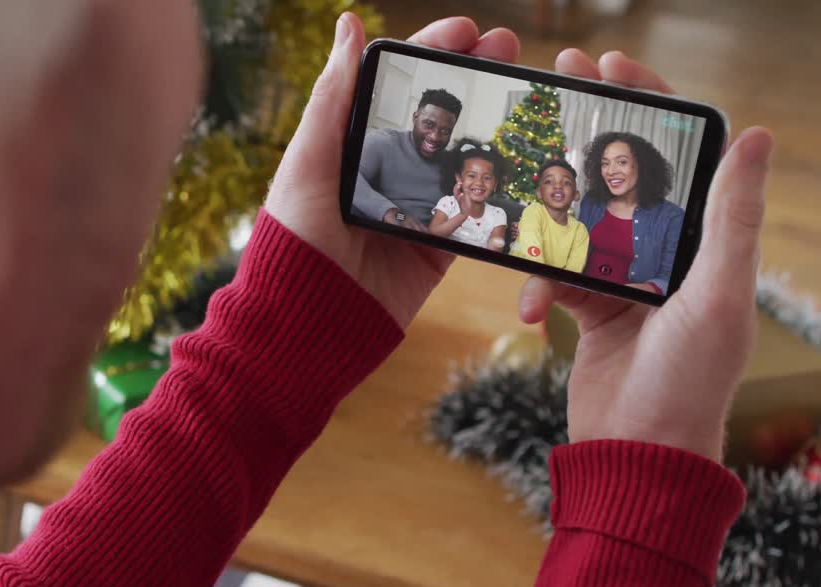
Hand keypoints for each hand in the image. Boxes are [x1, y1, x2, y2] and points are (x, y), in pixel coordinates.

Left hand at [264, 14, 519, 327]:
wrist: (308, 322)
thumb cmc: (295, 238)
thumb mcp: (309, 161)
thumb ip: (334, 97)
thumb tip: (348, 24)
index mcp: (351, 146)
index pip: (397, 87)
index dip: (432, 52)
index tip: (467, 30)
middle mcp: (383, 173)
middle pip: (438, 114)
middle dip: (475, 77)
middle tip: (508, 49)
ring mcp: (413, 209)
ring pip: (462, 156)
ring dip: (494, 123)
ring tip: (526, 92)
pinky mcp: (435, 248)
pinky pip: (473, 211)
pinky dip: (496, 185)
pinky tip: (524, 155)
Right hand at [518, 49, 772, 460]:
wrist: (636, 455)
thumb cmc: (688, 382)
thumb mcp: (716, 295)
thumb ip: (729, 216)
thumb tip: (757, 133)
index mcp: (707, 240)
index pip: (680, 153)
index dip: (646, 103)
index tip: (606, 66)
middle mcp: (668, 252)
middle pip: (621, 174)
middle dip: (585, 135)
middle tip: (551, 91)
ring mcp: (626, 279)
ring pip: (577, 222)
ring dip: (549, 221)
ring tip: (521, 209)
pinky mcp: (590, 308)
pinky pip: (555, 274)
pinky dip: (539, 286)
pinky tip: (533, 312)